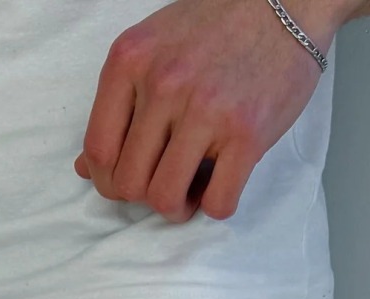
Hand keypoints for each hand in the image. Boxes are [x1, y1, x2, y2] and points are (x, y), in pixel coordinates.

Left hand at [74, 0, 340, 222]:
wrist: (284, 1)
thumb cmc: (215, 27)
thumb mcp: (152, 49)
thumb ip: (119, 104)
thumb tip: (86, 167)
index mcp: (130, 61)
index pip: (98, 150)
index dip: (109, 180)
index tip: (131, 179)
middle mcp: (163, 83)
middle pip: (129, 182)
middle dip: (144, 196)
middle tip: (166, 182)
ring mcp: (206, 109)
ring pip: (166, 199)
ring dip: (178, 207)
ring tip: (192, 189)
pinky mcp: (247, 133)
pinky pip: (217, 202)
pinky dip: (215, 206)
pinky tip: (221, 183)